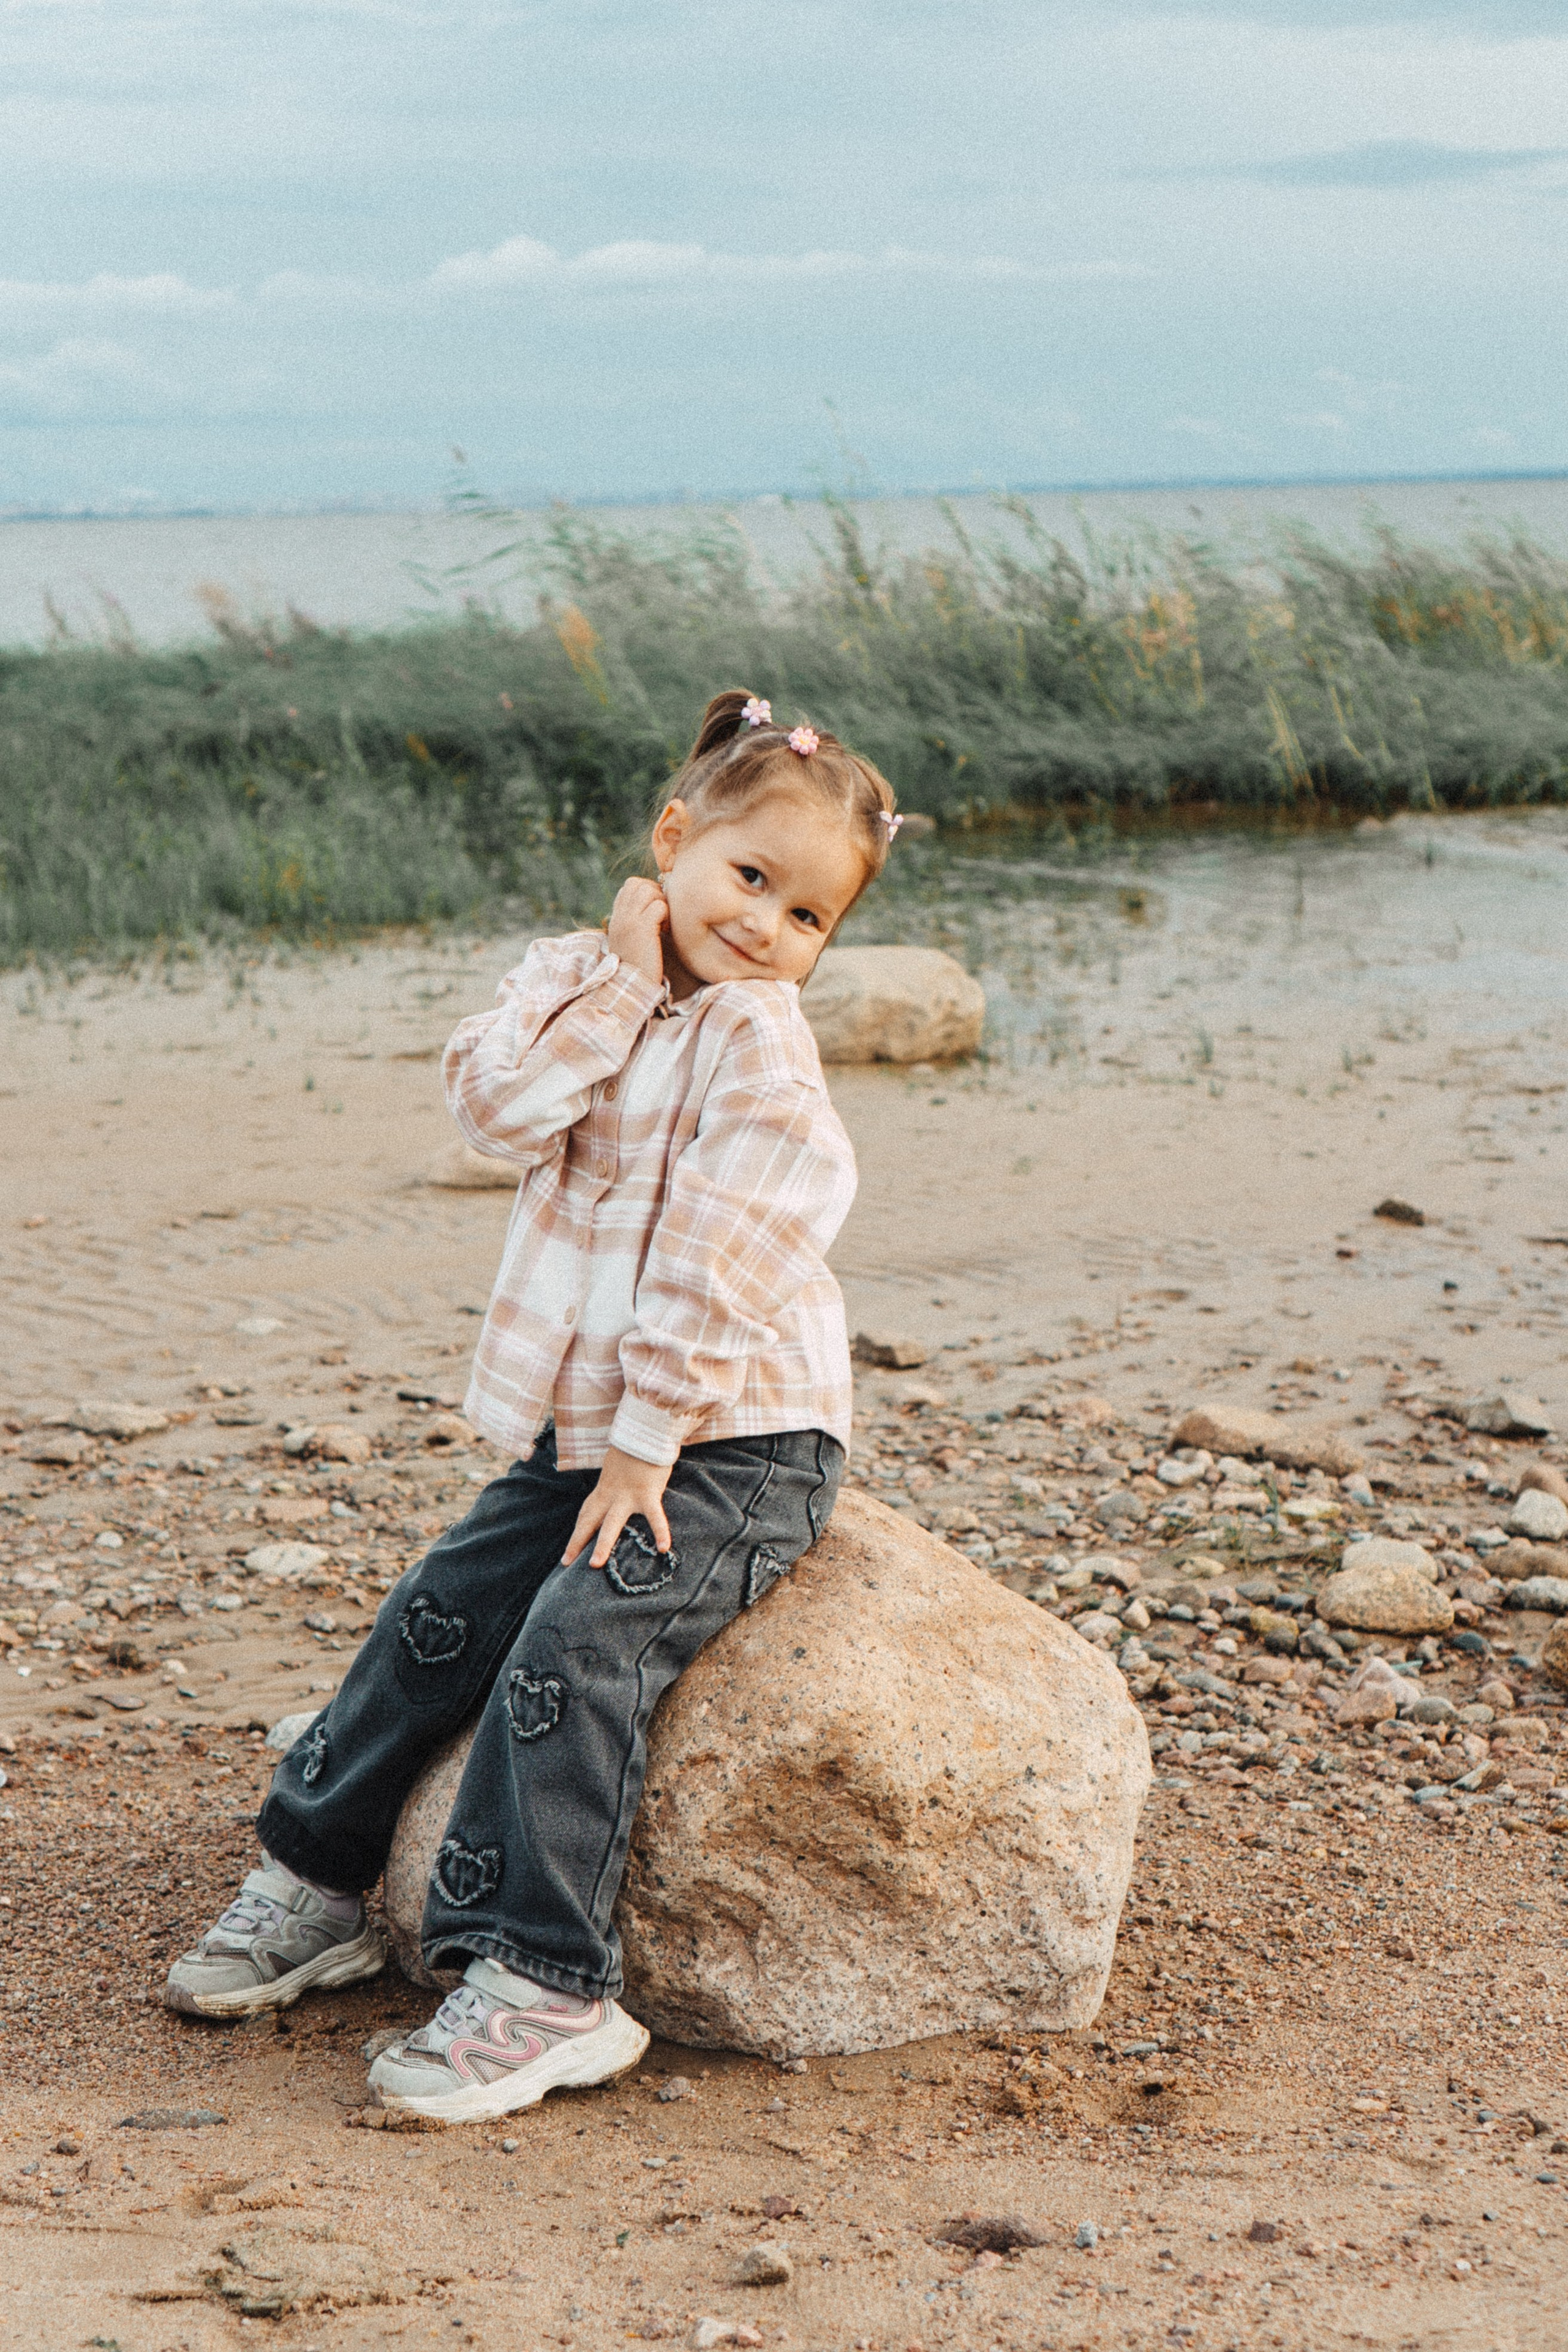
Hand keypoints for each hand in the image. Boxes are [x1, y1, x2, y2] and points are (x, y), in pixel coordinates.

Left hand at [564, 1445, 673, 1568]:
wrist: (645, 1433)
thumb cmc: (634, 1454)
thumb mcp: (617, 1472)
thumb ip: (615, 1488)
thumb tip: (616, 1502)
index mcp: (603, 1491)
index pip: (586, 1515)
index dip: (577, 1535)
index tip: (567, 1555)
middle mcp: (611, 1495)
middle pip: (590, 1521)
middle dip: (578, 1541)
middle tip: (566, 1563)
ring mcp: (628, 1496)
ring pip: (612, 1523)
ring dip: (603, 1544)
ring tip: (596, 1565)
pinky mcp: (648, 1494)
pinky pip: (655, 1516)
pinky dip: (660, 1532)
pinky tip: (663, 1548)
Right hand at [607, 876, 667, 987]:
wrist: (630, 989)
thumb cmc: (637, 968)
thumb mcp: (631, 941)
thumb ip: (637, 921)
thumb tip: (657, 904)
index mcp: (616, 918)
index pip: (630, 885)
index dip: (647, 892)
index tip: (655, 912)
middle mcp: (619, 916)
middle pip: (639, 883)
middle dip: (656, 894)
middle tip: (662, 916)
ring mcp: (629, 920)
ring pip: (649, 889)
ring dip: (662, 903)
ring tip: (663, 923)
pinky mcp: (643, 928)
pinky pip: (660, 906)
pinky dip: (667, 916)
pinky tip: (666, 932)